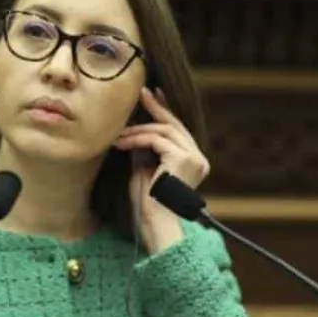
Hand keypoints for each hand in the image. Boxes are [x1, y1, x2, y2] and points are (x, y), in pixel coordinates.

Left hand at [113, 87, 209, 253]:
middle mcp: (199, 159)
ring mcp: (194, 158)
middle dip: (155, 108)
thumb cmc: (147, 203)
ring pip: (163, 131)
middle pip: (174, 125)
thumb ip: (146, 150)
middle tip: (140, 93)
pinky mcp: (183, 158)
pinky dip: (137, 139)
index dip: (164, 111)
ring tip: (118, 135)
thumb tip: (136, 128)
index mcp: (194, 163)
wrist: (153, 222)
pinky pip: (156, 140)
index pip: (178, 131)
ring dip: (137, 130)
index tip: (152, 95)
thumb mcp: (146, 169)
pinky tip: (121, 143)